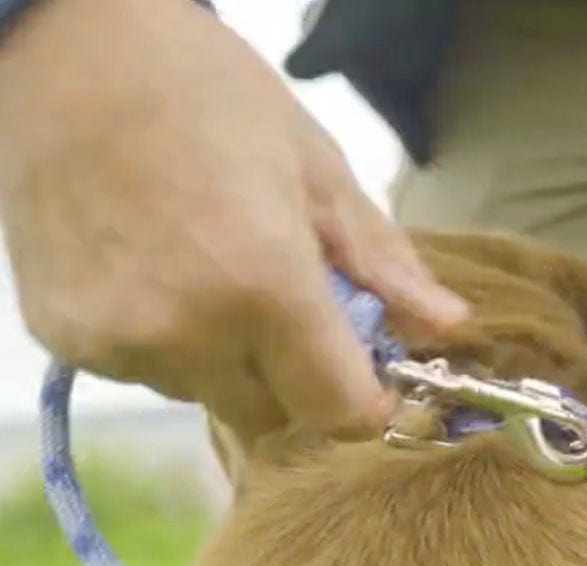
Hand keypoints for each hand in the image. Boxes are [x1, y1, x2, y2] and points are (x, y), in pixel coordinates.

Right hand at [0, 0, 467, 443]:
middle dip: (297, 384)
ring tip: (210, 277)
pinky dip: (166, 346)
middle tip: (288, 313)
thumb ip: (384, 264)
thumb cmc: (206, 94)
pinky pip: (148, 375)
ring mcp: (122, 343)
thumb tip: (449, 328)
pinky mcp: (69, 341)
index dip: (366, 403)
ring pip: (210, 399)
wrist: (63, 52)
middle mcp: (190, 334)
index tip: (367, 375)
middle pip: (276, 419)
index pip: (340, 413)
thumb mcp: (316, 168)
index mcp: (265, 287)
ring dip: (229, 365)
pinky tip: (156, 276)